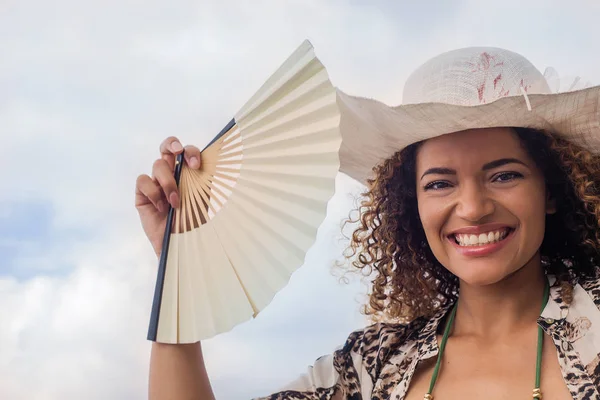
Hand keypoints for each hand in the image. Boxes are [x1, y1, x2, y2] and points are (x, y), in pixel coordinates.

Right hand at [135, 136, 201, 255]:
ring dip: (168, 182)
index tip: (196, 165)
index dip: (190, 152)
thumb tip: (205, 162)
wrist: (181, 244)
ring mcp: (156, 183)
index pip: (187, 152)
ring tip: (175, 202)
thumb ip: (201, 179)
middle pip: (167, 147)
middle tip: (178, 152)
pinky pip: (143, 181)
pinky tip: (161, 207)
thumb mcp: (202, 198)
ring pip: (158, 165)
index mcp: (188, 173)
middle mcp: (172, 174)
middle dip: (172, 144)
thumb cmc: (193, 222)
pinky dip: (153, 192)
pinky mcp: (142, 194)